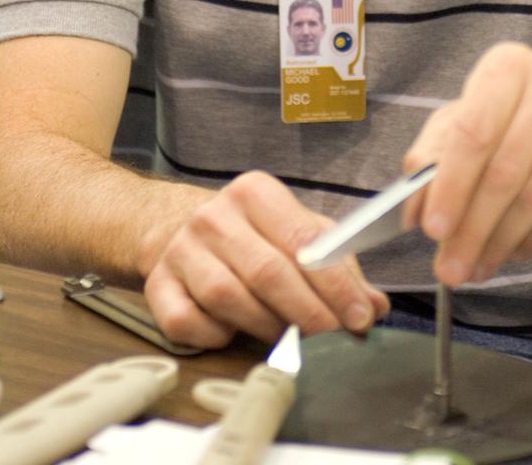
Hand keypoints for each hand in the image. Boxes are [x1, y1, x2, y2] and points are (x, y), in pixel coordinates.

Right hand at [139, 170, 389, 348]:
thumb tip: (374, 305)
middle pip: (267, 271)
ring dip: (265, 326)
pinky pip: (187, 321)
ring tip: (287, 338)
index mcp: (255, 192)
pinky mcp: (157, 284)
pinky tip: (231, 332)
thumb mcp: (297, 233)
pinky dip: (213, 335)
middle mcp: (215, 215)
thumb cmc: (251, 234)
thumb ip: (339, 266)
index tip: (358, 317)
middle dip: (307, 312)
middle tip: (331, 339)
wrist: (175, 227)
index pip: (303, 239)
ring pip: (227, 297)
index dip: (335, 284)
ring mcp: (181, 249)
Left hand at [402, 42, 531, 286]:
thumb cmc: (527, 109)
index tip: (432, 231)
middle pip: (504, 173)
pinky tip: (514, 251)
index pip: (472, 134)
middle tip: (451, 268)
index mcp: (507, 66)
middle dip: (472, 229)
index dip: (451, 187)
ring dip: (500, 242)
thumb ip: (435, 155)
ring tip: (478, 266)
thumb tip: (413, 210)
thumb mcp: (473, 114)